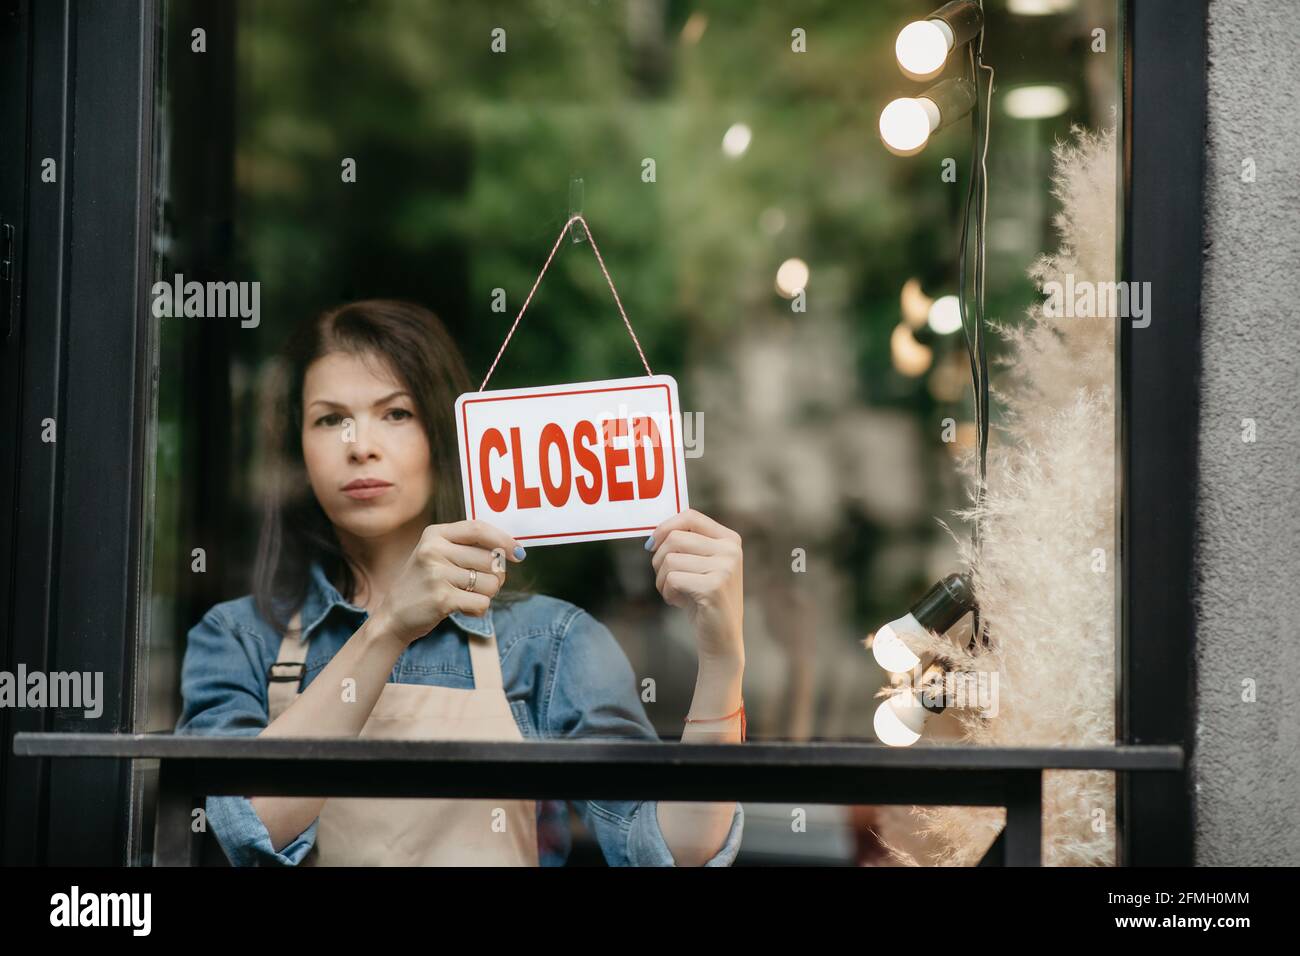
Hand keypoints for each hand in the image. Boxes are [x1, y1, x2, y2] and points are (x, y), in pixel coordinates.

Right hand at [372, 519, 524, 645]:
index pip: (478, 529)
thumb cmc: (424, 585)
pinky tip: (461, 609)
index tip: (518, 553)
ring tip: (465, 597)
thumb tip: (512, 550)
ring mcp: (437, 574)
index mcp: (434, 534)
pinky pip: (482, 603)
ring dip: (486, 595)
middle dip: (495, 577)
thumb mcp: (437, 556)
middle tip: (478, 586)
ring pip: (490, 583)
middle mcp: (434, 550)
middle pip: (490, 559)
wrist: (392, 617)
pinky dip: (478, 610)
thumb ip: (467, 548)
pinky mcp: (442, 598)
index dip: (503, 540)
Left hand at [647, 509, 744, 665]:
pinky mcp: (714, 586)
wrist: (721, 638)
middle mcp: (730, 550)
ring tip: (672, 592)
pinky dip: (666, 592)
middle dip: (659, 559)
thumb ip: (684, 545)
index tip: (652, 544)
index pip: (690, 516)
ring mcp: (725, 567)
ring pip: (670, 559)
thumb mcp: (698, 566)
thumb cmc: (703, 599)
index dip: (665, 527)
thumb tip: (654, 534)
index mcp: (729, 539)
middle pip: (675, 538)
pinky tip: (677, 602)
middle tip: (664, 579)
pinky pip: (672, 578)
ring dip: (661, 579)